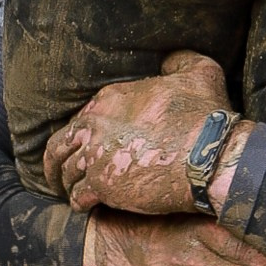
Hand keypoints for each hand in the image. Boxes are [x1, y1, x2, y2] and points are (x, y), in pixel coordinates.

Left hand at [45, 51, 240, 213]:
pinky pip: (78, 197)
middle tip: (58, 172)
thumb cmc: (206, 117)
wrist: (209, 157)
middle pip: (61, 145)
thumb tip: (170, 60)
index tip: (84, 145)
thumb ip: (179, 62)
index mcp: (111, 99)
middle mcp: (96, 125)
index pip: (81, 118)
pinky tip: (84, 206)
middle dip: (56, 160)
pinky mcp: (102, 185)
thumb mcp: (198, 73)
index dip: (80, 134)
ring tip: (70, 192)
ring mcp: (96, 156)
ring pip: (67, 173)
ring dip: (67, 184)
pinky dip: (78, 202)